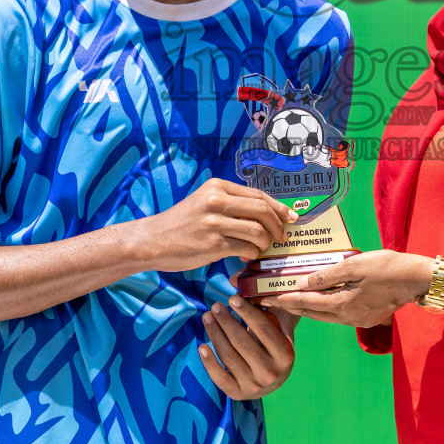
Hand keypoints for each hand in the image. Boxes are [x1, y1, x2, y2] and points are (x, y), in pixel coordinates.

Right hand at [136, 179, 297, 272]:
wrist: (152, 240)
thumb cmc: (182, 223)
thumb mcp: (205, 203)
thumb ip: (231, 205)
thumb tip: (267, 214)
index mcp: (217, 187)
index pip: (258, 195)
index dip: (278, 207)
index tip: (291, 218)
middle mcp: (216, 200)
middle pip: (262, 210)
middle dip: (278, 225)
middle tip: (282, 238)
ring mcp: (214, 222)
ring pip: (257, 230)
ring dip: (265, 243)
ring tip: (260, 249)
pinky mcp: (212, 244)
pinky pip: (245, 248)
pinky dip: (251, 254)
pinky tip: (245, 257)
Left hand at [199, 295, 296, 399]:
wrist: (275, 376)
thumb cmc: (275, 342)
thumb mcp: (278, 326)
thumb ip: (265, 306)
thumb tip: (238, 282)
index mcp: (286, 354)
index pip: (263, 329)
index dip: (246, 312)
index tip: (231, 298)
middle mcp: (272, 373)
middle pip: (242, 342)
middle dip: (226, 321)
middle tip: (215, 306)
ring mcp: (255, 386)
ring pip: (228, 356)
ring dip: (214, 334)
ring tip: (207, 317)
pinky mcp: (238, 394)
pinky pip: (219, 377)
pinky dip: (208, 362)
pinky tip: (201, 346)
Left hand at [263, 250, 433, 328]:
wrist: (416, 279)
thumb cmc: (386, 267)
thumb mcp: (354, 265)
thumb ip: (326, 275)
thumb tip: (302, 283)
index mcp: (342, 305)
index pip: (305, 303)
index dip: (284, 300)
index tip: (266, 299)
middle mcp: (347, 318)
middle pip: (312, 313)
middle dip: (290, 307)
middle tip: (270, 302)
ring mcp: (357, 321)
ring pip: (324, 316)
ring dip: (306, 309)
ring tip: (290, 302)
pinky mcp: (366, 319)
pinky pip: (337, 315)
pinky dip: (324, 309)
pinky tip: (319, 301)